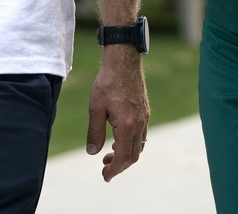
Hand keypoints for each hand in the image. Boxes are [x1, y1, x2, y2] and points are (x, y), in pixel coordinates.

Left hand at [86, 48, 148, 180]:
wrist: (124, 61)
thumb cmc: (107, 82)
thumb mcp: (96, 108)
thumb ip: (95, 132)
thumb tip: (92, 153)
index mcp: (127, 126)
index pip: (123, 157)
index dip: (114, 170)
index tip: (105, 176)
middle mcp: (139, 124)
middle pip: (133, 155)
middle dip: (120, 166)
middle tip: (105, 169)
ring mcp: (144, 118)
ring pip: (139, 146)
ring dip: (126, 155)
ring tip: (109, 155)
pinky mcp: (144, 112)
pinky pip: (142, 136)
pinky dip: (132, 144)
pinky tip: (119, 140)